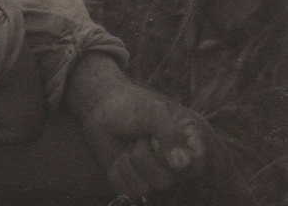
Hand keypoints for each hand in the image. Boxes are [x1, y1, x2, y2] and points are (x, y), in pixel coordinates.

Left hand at [65, 54, 205, 200]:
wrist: (102, 108)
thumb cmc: (131, 105)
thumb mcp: (151, 110)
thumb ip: (169, 132)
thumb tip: (181, 164)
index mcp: (186, 141)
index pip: (196, 165)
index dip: (178, 161)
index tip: (157, 143)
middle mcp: (174, 164)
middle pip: (165, 181)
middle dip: (142, 156)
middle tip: (138, 137)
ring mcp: (155, 176)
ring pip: (145, 190)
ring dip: (128, 164)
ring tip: (129, 145)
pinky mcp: (135, 185)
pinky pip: (127, 193)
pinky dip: (117, 173)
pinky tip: (118, 157)